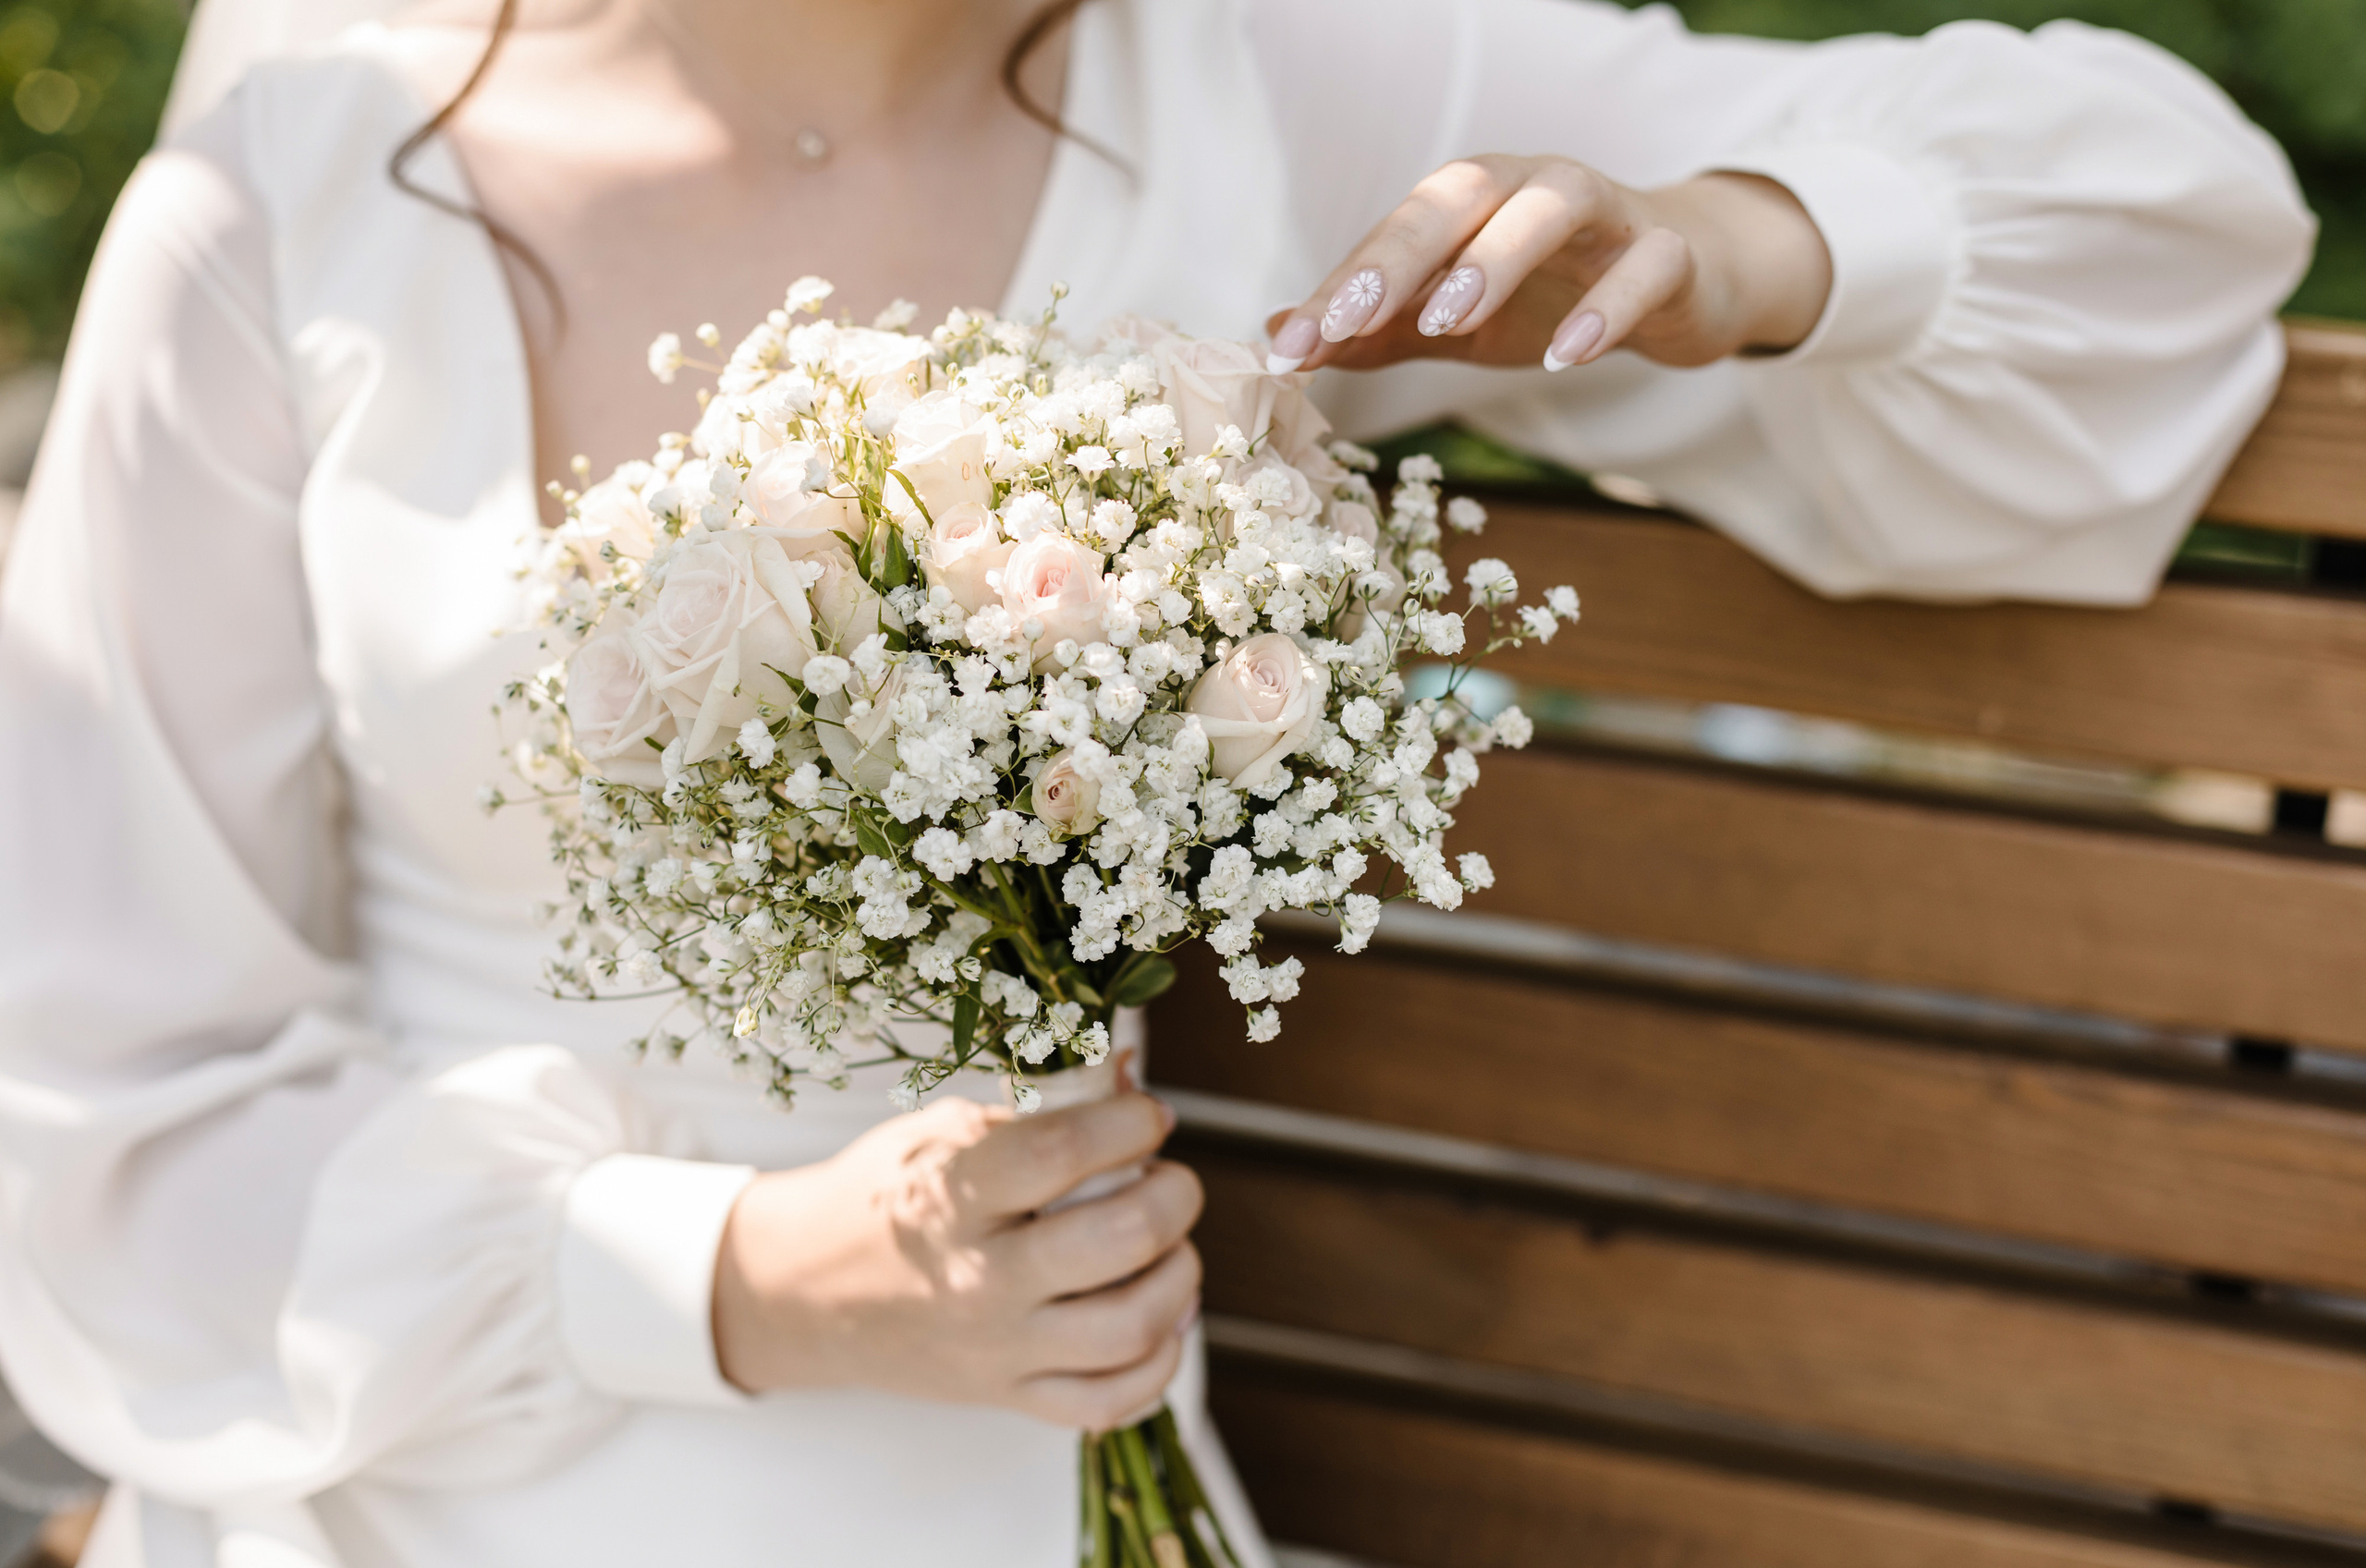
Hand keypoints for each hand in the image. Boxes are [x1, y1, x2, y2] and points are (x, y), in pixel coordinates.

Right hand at [711, 1090, 1201, 1429]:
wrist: (806, 1291)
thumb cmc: (883, 1196)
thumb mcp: (942, 1130)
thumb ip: (1040, 1107)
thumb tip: (1130, 1077)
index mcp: (953, 1196)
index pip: (1065, 1152)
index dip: (1129, 1122)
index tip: (1147, 1116)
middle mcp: (977, 1278)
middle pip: (1119, 1240)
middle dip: (1173, 1196)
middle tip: (1167, 1179)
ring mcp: (996, 1348)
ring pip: (1130, 1327)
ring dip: (1179, 1276)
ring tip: (1170, 1246)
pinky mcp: (1007, 1396)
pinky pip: (1109, 1402)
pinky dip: (1157, 1362)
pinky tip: (1159, 1318)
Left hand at [1264, 156, 1831, 375]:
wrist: (1681, 284)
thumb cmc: (1551, 295)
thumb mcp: (1452, 323)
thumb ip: (1371, 332)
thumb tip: (1276, 340)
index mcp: (1473, 202)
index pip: (1397, 233)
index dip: (1342, 286)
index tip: (1292, 347)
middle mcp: (1532, 187)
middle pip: (1461, 196)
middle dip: (1401, 255)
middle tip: (1351, 318)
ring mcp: (1606, 213)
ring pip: (1553, 205)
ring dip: (1497, 258)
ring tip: (1450, 322)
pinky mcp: (1669, 254)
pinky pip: (1644, 266)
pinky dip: (1607, 307)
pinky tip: (1568, 358)